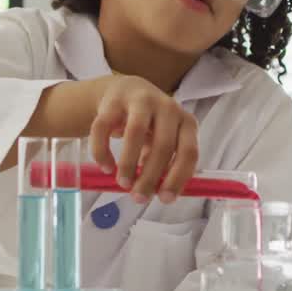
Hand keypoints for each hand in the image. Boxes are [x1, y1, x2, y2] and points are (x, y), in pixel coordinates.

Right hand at [90, 75, 198, 204]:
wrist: (124, 92)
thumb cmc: (150, 125)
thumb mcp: (164, 142)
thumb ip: (166, 164)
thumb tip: (160, 193)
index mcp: (186, 122)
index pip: (189, 152)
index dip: (177, 177)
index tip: (164, 199)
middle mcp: (167, 107)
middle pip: (163, 145)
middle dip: (150, 176)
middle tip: (138, 197)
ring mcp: (140, 100)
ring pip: (135, 132)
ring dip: (128, 163)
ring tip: (123, 183)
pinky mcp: (114, 100)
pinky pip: (104, 127)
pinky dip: (102, 151)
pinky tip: (105, 167)